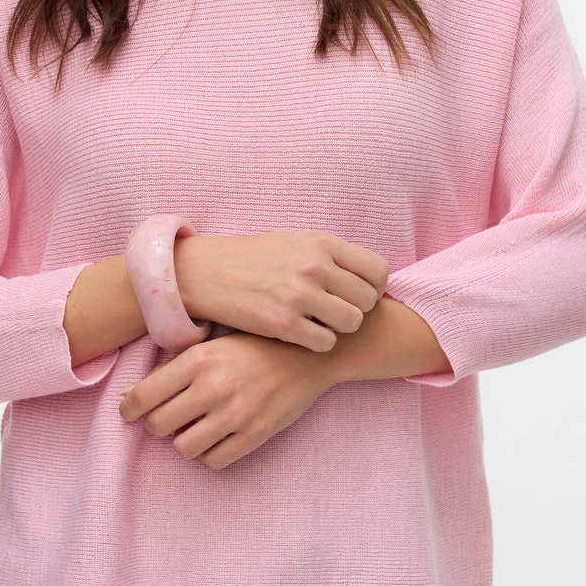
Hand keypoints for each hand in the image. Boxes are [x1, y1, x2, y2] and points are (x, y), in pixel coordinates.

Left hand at [117, 329, 333, 470]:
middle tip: (172, 416)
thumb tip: (127, 396)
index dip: (130, 410)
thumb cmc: (253, 347)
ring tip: (197, 427)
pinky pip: (215, 461)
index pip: (143, 397)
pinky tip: (219, 436)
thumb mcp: (210, 347)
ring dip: (185, 441)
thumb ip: (169, 371)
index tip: (131, 413)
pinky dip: (211, 453)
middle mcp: (213, 386)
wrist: (308, 354)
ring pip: (183, 448)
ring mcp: (236, 412)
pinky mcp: (256, 433)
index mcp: (197, 360)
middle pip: (158, 426)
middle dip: (159, 424)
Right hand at [175, 229, 388, 353]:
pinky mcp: (283, 322)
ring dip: (339, 328)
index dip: (374, 288)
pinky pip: (326, 342)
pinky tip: (302, 334)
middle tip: (334, 313)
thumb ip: (332, 256)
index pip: (378, 269)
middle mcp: (315, 266)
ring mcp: (299, 294)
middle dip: (356, 310)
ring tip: (319, 323)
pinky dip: (318, 343)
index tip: (358, 295)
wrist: (207, 272)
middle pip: (367, 300)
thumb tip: (371, 277)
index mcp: (322, 242)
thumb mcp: (296, 242)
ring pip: (351, 323)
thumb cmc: (255, 258)